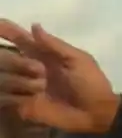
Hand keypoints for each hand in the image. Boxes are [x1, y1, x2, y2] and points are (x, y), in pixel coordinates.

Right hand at [0, 20, 120, 133]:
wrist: (95, 113)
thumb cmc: (90, 83)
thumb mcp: (78, 60)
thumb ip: (54, 45)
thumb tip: (34, 25)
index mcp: (43, 55)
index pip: (19, 40)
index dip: (7, 32)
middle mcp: (28, 69)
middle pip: (6, 58)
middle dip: (19, 63)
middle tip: (41, 72)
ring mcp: (24, 88)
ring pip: (3, 77)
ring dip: (22, 81)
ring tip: (42, 88)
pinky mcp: (22, 106)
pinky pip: (4, 98)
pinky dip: (14, 96)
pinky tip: (31, 98)